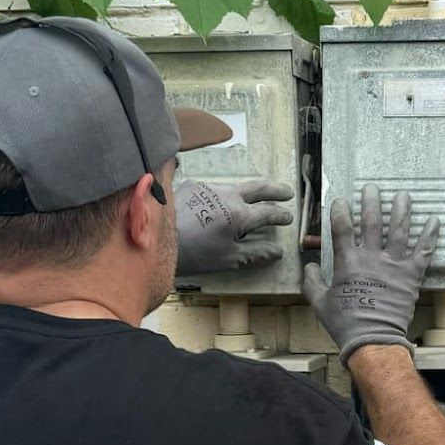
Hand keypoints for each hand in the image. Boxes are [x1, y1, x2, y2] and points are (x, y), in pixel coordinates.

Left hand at [175, 177, 293, 275]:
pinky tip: (223, 202)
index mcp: (240, 214)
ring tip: (257, 196)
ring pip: (237, 186)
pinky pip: (215, 188)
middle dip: (275, 190)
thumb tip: (276, 251)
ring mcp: (210, 187)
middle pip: (259, 188)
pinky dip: (225, 194)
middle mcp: (229, 195)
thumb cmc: (194, 253)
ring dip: (250, 191)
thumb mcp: (228, 258)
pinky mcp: (194, 186)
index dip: (281, 216)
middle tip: (287, 192)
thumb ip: (256, 253)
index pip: (269, 212)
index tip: (288, 217)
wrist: (155, 238)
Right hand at [303, 184, 438, 366]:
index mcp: (347, 263)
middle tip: (372, 188)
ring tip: (403, 194)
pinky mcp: (411, 276)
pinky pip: (423, 251)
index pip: (342, 229)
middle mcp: (371, 258)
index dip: (340, 212)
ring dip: (401, 210)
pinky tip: (435, 220)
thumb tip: (308, 266)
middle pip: (372, 222)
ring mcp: (393, 265)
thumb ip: (311, 281)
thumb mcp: (319, 302)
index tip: (340, 201)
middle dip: (371, 201)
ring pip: (399, 230)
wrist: (373, 340)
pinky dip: (430, 235)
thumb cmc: (344, 323)